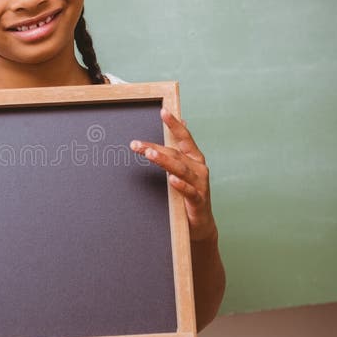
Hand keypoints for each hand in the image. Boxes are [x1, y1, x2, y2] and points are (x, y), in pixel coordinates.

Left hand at [129, 108, 216, 241]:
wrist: (200, 224)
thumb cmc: (190, 193)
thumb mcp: (185, 169)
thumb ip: (181, 148)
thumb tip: (183, 122)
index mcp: (195, 159)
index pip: (184, 138)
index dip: (174, 125)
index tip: (163, 112)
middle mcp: (199, 169)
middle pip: (175, 154)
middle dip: (155, 147)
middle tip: (135, 144)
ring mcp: (200, 185)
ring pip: (180, 170)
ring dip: (164, 160)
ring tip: (149, 153)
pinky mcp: (198, 201)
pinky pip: (189, 192)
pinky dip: (180, 185)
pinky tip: (171, 180)